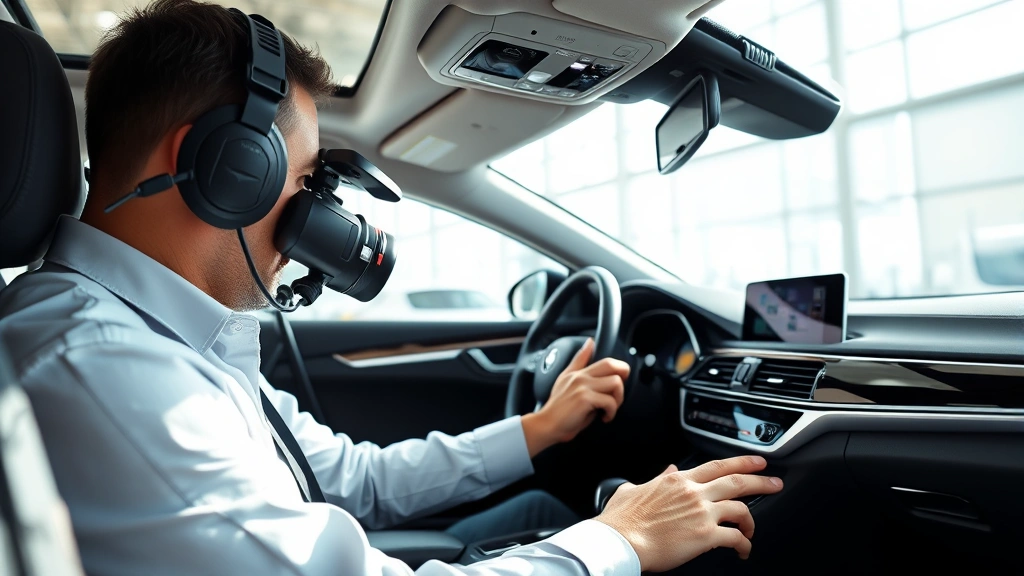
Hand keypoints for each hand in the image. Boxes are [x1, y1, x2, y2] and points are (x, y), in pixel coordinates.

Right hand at [521, 338, 629, 456]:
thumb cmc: (558, 408)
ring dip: (618, 398)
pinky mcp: (584, 398)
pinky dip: (612, 412)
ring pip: (615, 382)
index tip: (619, 378)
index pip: (599, 357)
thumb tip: (590, 342)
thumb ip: (579, 362)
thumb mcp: (565, 379)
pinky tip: (605, 417)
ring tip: (610, 407)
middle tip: (618, 392)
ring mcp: (582, 386)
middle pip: (611, 364)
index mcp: (577, 372)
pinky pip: (610, 401)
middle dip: (623, 376)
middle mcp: (580, 376)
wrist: (547, 425)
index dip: (618, 366)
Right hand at [596, 456, 783, 571]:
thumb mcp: (635, 488)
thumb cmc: (622, 519)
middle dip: (761, 480)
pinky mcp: (705, 535)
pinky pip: (735, 537)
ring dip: (752, 519)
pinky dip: (744, 544)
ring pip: (741, 508)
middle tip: (774, 482)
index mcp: (678, 480)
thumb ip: (656, 478)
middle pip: (737, 481)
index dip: (741, 462)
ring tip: (753, 529)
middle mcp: (694, 492)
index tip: (756, 462)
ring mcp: (702, 513)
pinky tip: (743, 549)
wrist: (620, 540)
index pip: (717, 465)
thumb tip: (668, 469)